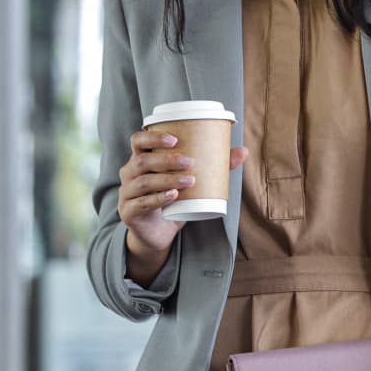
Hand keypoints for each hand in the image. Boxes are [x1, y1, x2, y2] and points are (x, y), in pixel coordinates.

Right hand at [117, 128, 248, 265]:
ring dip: (167, 179)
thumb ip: (215, 166)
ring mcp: (127, 193)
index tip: (175, 139)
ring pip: (143, 182)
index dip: (152, 137)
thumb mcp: (192, 183)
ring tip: (190, 180)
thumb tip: (243, 151)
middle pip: (142, 161)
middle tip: (190, 162)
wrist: (159, 233)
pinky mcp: (129, 212)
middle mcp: (130, 173)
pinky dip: (159, 198)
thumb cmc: (175, 200)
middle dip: (166, 160)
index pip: (138, 141)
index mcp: (141, 160)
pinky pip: (141, 203)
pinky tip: (173, 196)